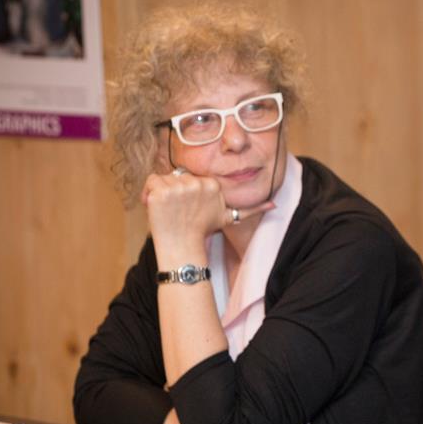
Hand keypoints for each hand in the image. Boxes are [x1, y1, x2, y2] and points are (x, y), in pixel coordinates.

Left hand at [142, 170, 273, 260]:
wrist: (183, 247)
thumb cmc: (202, 232)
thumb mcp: (228, 217)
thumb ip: (251, 209)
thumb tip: (274, 204)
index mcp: (213, 184)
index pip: (191, 177)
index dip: (184, 191)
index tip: (185, 209)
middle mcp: (198, 182)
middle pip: (177, 176)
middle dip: (172, 192)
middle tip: (175, 212)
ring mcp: (180, 187)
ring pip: (163, 178)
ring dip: (159, 194)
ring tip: (166, 211)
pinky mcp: (163, 191)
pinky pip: (150, 182)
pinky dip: (148, 194)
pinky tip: (155, 207)